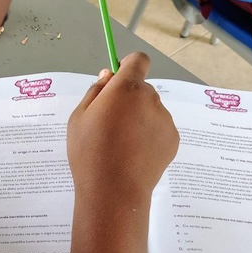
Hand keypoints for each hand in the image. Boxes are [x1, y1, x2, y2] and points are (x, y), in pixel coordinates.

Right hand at [67, 53, 178, 206]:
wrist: (114, 191)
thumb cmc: (89, 153)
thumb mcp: (78, 118)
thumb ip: (95, 91)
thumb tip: (108, 77)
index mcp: (126, 88)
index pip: (138, 61)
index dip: (128, 67)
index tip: (117, 81)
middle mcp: (150, 98)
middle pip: (141, 89)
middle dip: (129, 100)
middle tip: (110, 125)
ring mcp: (165, 120)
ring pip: (150, 111)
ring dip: (139, 120)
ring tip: (121, 147)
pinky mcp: (173, 140)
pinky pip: (159, 130)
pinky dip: (149, 137)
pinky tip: (134, 156)